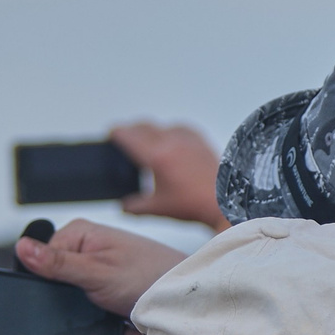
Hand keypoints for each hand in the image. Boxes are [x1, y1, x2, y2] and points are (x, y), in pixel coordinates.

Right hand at [14, 219, 189, 320]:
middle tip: (89, 303)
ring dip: (79, 309)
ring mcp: (94, 268)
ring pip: (67, 295)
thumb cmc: (149, 277)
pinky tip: (106, 318)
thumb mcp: (97, 272)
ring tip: (102, 310)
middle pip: (52, 277)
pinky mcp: (103, 288)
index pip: (40, 257)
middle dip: (63, 297)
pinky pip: (84, 304)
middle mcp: (85, 247)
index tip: (65, 293)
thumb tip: (21, 247)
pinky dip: (91, 315)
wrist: (184, 298)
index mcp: (79, 232)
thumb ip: (57, 263)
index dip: (46, 280)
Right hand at [110, 122, 226, 230]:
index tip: (111, 132)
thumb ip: (136, 207)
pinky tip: (170, 138)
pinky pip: (181, 128)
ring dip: (151, 129)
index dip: (117, 132)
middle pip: (144, 126)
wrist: (222, 203)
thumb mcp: (158, 208)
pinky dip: (171, 130)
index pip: (130, 137)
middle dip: (131, 129)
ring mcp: (188, 139)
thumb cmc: (194, 205)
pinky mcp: (201, 141)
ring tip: (145, 137)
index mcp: (157, 157)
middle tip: (123, 134)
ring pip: (163, 125)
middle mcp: (172, 142)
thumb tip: (124, 206)